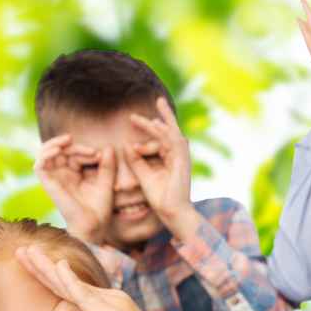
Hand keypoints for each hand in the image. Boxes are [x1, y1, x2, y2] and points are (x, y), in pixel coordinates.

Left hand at [16, 245, 179, 310]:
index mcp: (101, 309)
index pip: (67, 301)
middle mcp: (105, 299)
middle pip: (65, 282)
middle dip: (41, 268)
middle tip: (21, 251)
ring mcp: (108, 301)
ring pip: (69, 283)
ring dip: (46, 268)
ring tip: (26, 252)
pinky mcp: (110, 309)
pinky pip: (83, 292)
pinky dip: (68, 280)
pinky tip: (55, 266)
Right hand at [35, 134, 114, 243]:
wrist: (94, 224)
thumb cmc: (100, 207)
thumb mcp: (106, 182)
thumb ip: (107, 165)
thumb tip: (108, 147)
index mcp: (75, 174)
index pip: (74, 154)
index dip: (84, 150)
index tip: (99, 154)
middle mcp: (63, 175)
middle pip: (62, 151)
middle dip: (75, 147)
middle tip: (92, 152)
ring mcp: (55, 179)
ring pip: (45, 154)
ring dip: (55, 144)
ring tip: (68, 140)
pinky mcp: (48, 184)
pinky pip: (39, 165)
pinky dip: (45, 154)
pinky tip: (57, 150)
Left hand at [126, 97, 193, 226]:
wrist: (172, 212)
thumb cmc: (160, 198)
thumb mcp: (143, 175)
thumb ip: (136, 160)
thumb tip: (127, 145)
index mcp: (171, 159)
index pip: (162, 137)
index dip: (150, 127)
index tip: (136, 119)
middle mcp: (178, 156)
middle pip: (170, 131)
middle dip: (163, 116)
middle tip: (158, 99)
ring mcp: (182, 158)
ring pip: (172, 133)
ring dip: (165, 119)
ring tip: (158, 104)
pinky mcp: (182, 162)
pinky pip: (174, 142)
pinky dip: (166, 131)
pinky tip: (157, 122)